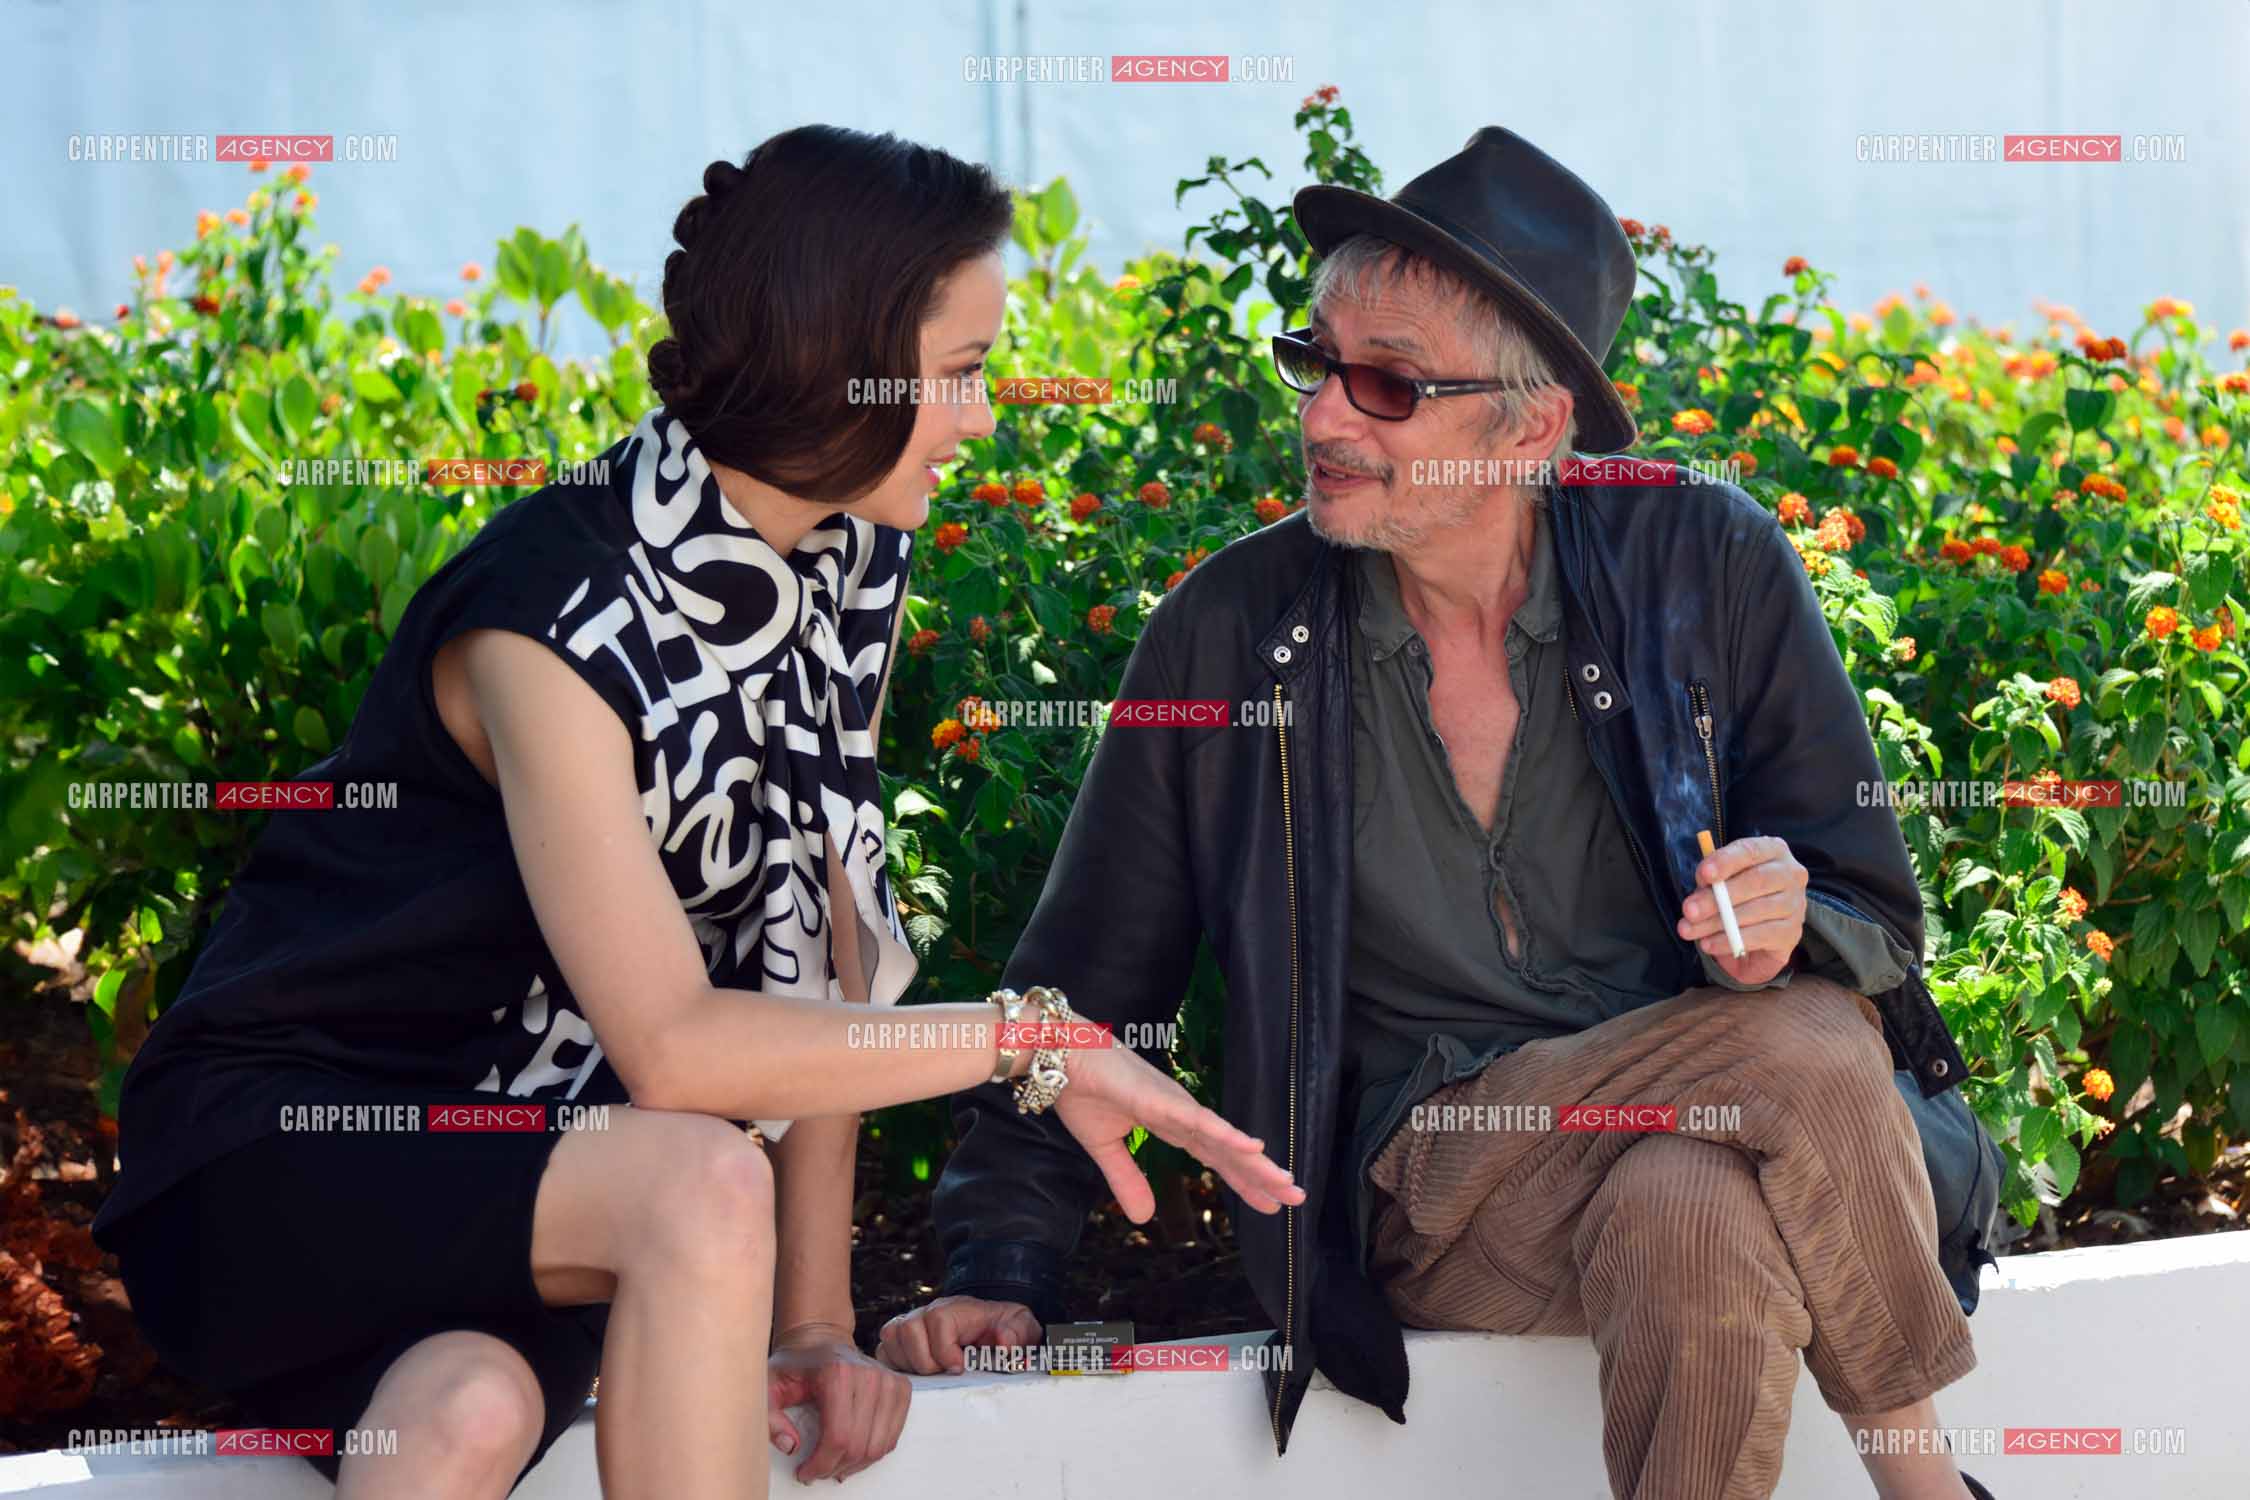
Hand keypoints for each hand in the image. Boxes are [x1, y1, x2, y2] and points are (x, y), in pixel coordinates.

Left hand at [767, 1323, 908, 1483]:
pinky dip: (873, 1452)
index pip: (838, 1436)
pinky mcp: (900, 1387)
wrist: (821, 1338)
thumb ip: (770, 1417)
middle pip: (859, 1446)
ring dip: (855, 1466)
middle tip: (818, 1471)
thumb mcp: (769, 1385)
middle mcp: (868, 1375)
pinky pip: (892, 1436)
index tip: (805, 1472)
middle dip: (835, 1468)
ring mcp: (888, 1381)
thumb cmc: (796, 1363)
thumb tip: (791, 1446)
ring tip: (834, 1464)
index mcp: (837, 1373)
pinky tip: (854, 1453)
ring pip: (878, 1446)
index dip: (821, 1464)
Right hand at [875, 1295, 1041, 1374]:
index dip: (945, 1348)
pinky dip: (896, 1367)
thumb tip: (1004, 1343)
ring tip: (932, 1375)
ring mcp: (910, 1327)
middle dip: (925, 1360)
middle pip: (907, 1329)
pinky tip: (917, 1377)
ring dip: (909, 1364)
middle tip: (944, 1373)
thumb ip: (1018, 1332)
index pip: (938, 1320)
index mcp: (956, 1308)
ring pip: (891, 1340)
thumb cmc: (1005, 1329)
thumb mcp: (1022, 1327)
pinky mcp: (899, 1344)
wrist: (995, 1330)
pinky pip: (883, 1352)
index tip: (959, 1367)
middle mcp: (928, 1313)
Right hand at [1052, 1044, 1303, 1223]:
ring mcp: (1174, 1104)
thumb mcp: (1104, 1149)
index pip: (1215, 1157)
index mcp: (1169, 1124)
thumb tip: (1144, 1219)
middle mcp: (1181, 1114)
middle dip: (1261, 1175)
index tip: (1270, 1202)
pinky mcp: (1161, 1099)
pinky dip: (1225, 1134)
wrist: (1058, 1056)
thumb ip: (1127, 1180)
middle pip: (1228, 1151)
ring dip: (1255, 1161)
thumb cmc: (1080, 1090)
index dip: (1242, 1180)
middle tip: (1296, 1197)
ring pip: (1222, 1138)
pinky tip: (1251, 1147)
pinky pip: (1198, 1121)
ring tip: (1284, 1182)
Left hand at [1678, 834, 1805, 986]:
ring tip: (1689, 930)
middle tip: (1689, 910)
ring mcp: (1796, 904)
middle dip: (1717, 897)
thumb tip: (1704, 884)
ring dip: (1717, 922)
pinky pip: (1759, 936)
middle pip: (1756, 881)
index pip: (1750, 850)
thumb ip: (1713, 879)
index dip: (1726, 861)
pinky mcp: (1793, 932)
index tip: (1703, 874)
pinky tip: (1709, 944)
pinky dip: (1729, 941)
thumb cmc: (1737, 895)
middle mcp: (1791, 874)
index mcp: (1773, 850)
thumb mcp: (1721, 880)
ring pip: (1756, 911)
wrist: (1758, 934)